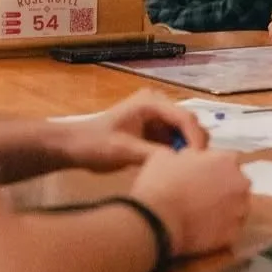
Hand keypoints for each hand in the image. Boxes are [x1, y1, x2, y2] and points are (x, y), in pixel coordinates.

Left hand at [58, 91, 206, 172]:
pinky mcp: (154, 129)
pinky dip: (177, 153)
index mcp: (151, 102)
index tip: (199, 162)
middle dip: (193, 144)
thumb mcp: (123, 150)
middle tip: (193, 169)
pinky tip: (175, 167)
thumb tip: (182, 163)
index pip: (185, 118)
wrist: (72, 147)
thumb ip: (153, 154)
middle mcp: (158, 104)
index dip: (195, 139)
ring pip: (184, 133)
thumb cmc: (94, 144)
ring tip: (186, 170)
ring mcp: (157, 116)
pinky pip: (174, 140)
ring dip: (186, 149)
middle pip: (188, 123)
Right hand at [130, 149, 249, 256]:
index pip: (228, 161)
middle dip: (222, 190)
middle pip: (236, 184)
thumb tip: (188, 158)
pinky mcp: (233, 232)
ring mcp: (239, 208)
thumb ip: (186, 154)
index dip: (214, 170)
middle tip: (201, 198)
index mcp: (226, 160)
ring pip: (236, 208)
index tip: (203, 178)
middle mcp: (239, 182)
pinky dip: (219, 231)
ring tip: (201, 216)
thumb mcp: (167, 156)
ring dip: (223, 210)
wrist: (155, 219)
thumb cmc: (159, 185)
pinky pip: (230, 230)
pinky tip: (202, 231)